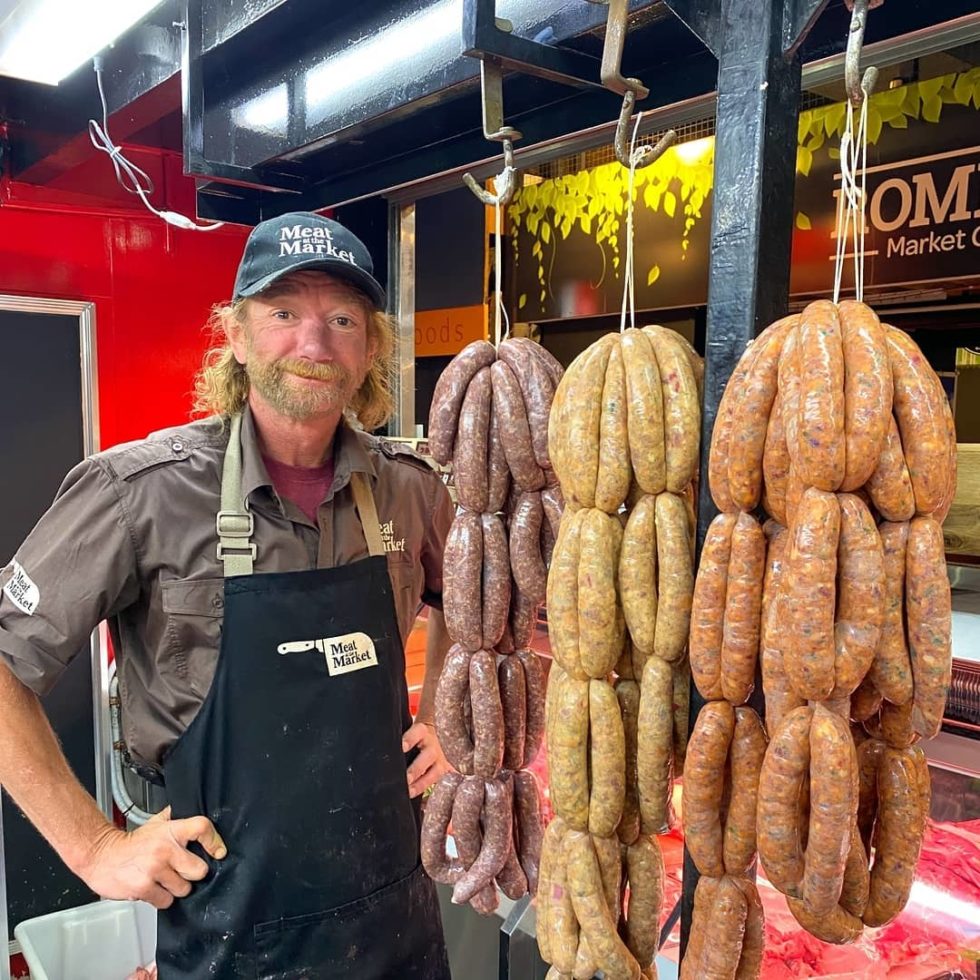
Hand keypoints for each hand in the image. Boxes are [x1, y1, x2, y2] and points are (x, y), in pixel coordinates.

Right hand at [78, 806, 226, 908]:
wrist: (100, 856)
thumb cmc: (130, 843)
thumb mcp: (155, 823)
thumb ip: (174, 818)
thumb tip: (193, 808)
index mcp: (170, 830)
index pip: (202, 828)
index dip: (214, 840)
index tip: (218, 851)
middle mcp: (165, 849)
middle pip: (199, 870)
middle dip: (192, 873)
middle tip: (181, 870)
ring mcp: (154, 870)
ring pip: (184, 889)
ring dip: (176, 888)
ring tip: (164, 879)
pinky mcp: (144, 888)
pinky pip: (166, 901)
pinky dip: (162, 898)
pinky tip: (153, 888)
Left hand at [403, 721, 451, 798]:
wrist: (432, 738)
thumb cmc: (412, 738)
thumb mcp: (408, 733)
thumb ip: (397, 741)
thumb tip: (378, 750)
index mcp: (422, 732)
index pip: (417, 731)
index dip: (410, 738)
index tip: (402, 746)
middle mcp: (432, 746)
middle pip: (428, 755)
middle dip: (416, 768)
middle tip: (406, 778)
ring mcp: (440, 760)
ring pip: (436, 772)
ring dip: (422, 783)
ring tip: (409, 792)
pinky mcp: (445, 771)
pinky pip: (443, 782)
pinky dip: (437, 790)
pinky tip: (426, 800)